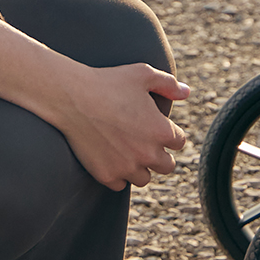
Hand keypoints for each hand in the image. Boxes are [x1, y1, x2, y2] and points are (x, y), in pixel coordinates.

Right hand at [0, 13, 192, 189]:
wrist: (72, 97)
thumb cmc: (109, 82)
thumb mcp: (143, 74)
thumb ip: (169, 84)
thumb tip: (187, 93)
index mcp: (161, 131)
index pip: (179, 142)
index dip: (170, 133)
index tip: (158, 127)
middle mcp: (147, 154)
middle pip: (167, 167)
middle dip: (160, 155)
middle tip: (146, 143)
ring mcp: (126, 167)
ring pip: (144, 179)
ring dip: (140, 168)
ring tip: (130, 153)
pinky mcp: (106, 175)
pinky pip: (120, 185)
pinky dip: (118, 175)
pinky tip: (112, 159)